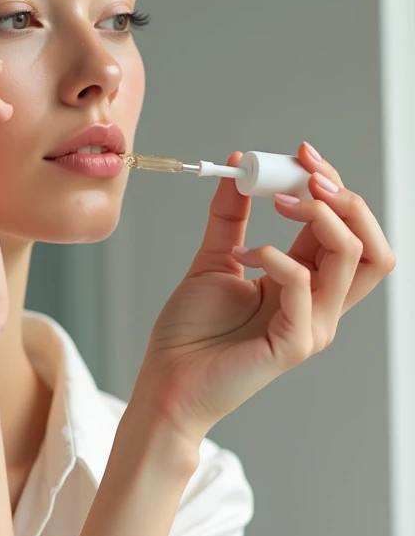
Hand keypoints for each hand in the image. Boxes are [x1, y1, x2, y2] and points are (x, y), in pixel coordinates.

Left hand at [131, 141, 396, 449]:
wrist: (165, 381)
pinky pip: (304, 286)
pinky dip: (275, 256)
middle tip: (304, 172)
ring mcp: (313, 326)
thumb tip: (239, 167)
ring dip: (318, 216)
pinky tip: (243, 254)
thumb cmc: (190, 332)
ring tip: (275, 203)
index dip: (333, 186)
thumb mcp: (215, 258)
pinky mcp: (294, 344)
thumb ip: (230, 216)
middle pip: (370, 244)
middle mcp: (320, 304)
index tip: (302, 154)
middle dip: (344, 197)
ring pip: (355, 258)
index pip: (345, 229)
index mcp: (307, 283)